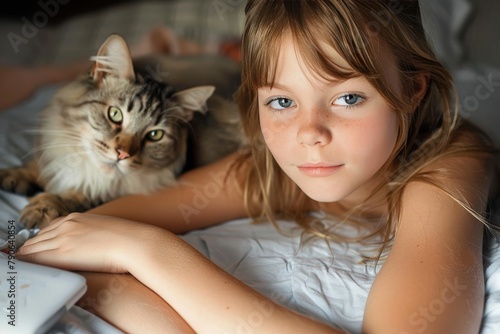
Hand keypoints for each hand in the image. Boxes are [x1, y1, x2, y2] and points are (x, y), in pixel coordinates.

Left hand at [16, 213, 156, 272]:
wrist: (136, 243)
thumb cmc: (128, 240)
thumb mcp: (106, 230)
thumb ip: (90, 233)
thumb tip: (89, 244)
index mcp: (77, 217)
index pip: (49, 229)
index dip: (41, 241)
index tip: (39, 249)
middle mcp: (67, 224)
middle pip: (37, 238)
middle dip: (30, 250)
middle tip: (28, 260)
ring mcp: (63, 237)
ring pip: (32, 248)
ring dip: (27, 258)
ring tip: (27, 266)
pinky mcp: (62, 252)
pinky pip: (35, 259)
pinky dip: (29, 264)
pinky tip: (31, 270)